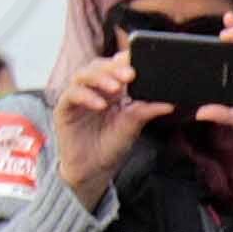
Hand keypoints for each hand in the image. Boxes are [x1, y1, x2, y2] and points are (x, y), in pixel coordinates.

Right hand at [55, 50, 157, 200]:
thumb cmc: (110, 145)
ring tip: (115, 87)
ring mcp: (78, 97)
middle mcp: (94, 89)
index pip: (116, 67)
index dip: (125, 62)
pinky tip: (99, 104)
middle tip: (130, 74)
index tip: (138, 62)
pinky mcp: (64, 108)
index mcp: (112, 90)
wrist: (93, 169)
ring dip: (100, 78)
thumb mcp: (132, 127)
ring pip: (83, 75)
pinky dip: (85, 96)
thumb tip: (168, 104)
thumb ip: (146, 111)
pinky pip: (71, 95)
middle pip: (99, 66)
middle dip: (114, 68)